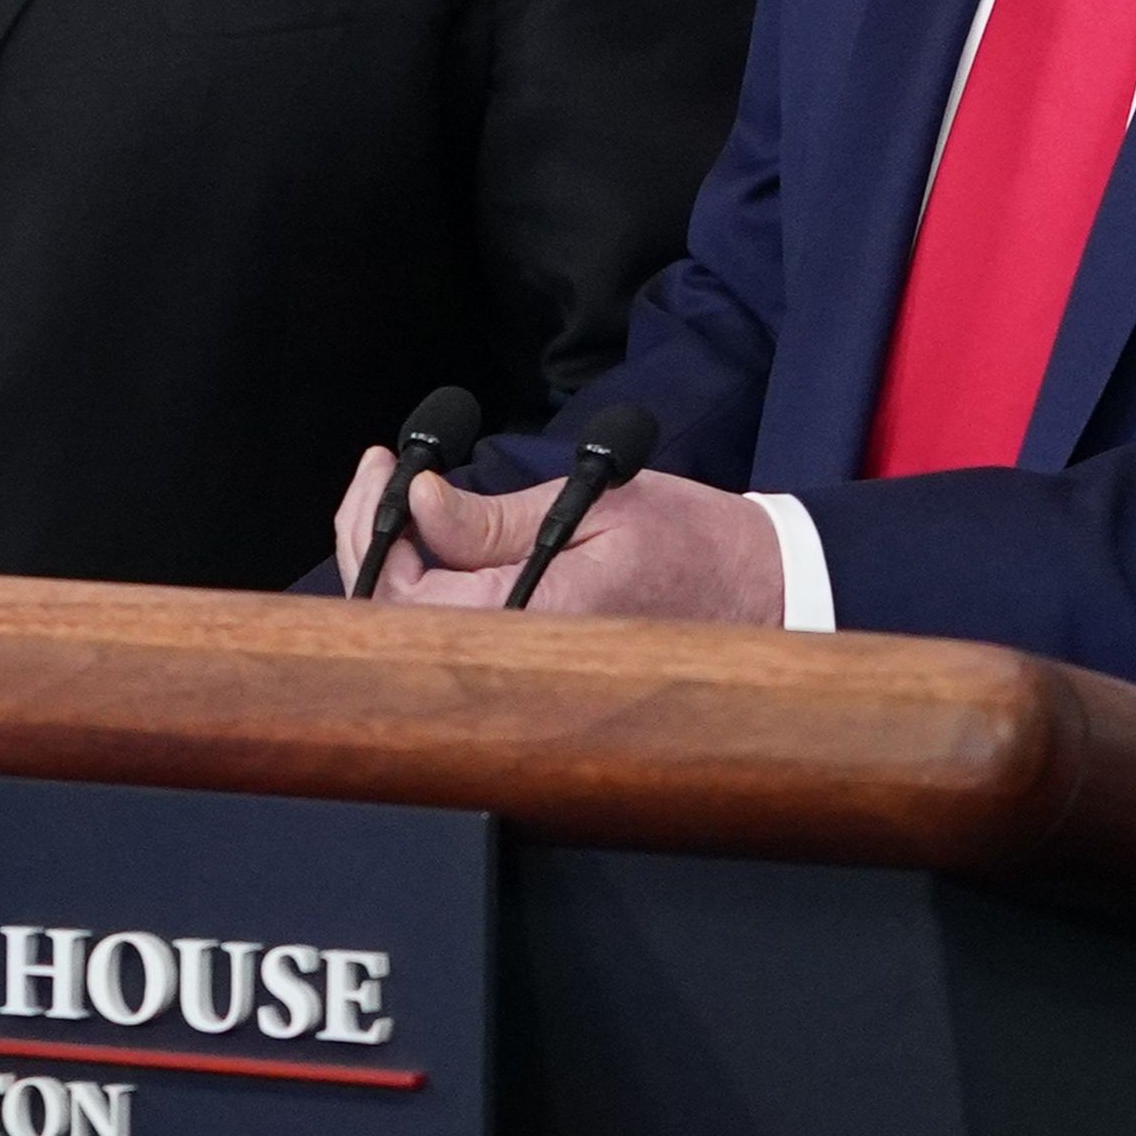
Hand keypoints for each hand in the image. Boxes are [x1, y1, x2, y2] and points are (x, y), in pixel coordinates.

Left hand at [327, 450, 782, 623]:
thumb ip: (493, 519)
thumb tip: (418, 503)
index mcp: (529, 621)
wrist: (764, 591)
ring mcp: (524, 669)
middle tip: (380, 470)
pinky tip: (430, 533)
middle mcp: (517, 660)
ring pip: (419, 626)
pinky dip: (426, 579)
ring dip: (393, 556)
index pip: (403, 596)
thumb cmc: (693, 545)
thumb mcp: (593, 501)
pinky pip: (456, 631)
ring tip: (398, 489)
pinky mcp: (535, 662)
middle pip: (395, 617)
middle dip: (371, 535)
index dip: (375, 527)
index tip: (385, 466)